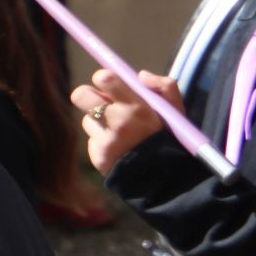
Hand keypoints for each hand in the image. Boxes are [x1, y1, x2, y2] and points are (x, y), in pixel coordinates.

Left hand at [70, 68, 184, 174]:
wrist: (167, 180)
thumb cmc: (170, 140)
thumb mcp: (176, 112)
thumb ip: (164, 87)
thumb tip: (140, 76)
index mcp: (137, 108)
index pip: (104, 78)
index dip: (104, 79)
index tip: (111, 86)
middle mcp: (118, 122)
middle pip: (80, 95)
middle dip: (89, 97)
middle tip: (104, 104)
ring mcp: (105, 141)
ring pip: (87, 120)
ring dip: (100, 124)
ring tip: (120, 134)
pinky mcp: (98, 156)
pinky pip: (92, 141)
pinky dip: (102, 142)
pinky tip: (119, 149)